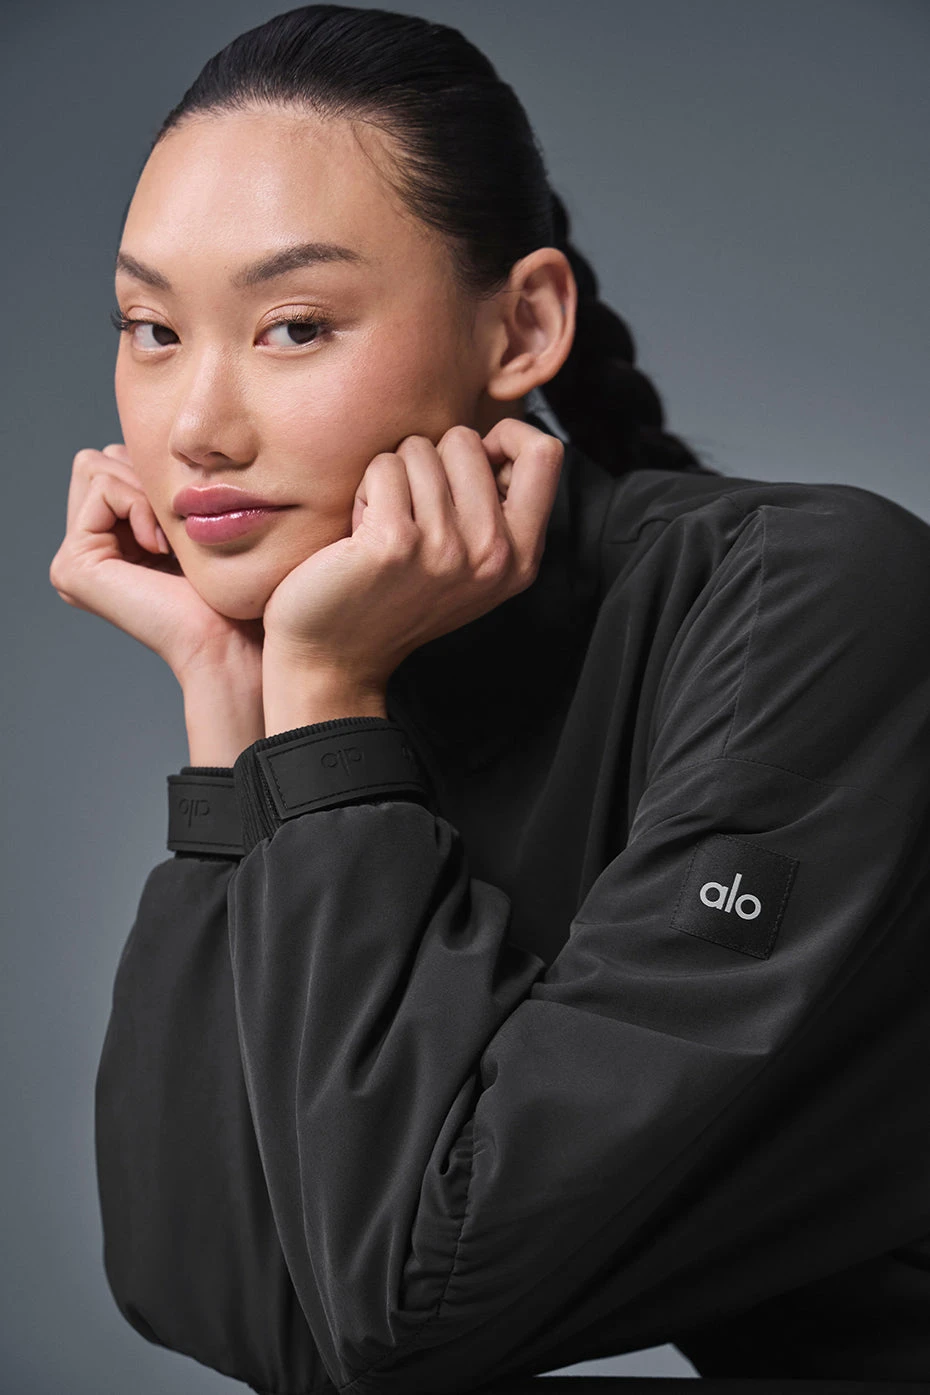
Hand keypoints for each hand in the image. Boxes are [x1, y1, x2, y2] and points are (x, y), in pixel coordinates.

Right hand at [48, 443, 264, 684]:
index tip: (186, 522)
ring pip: (95, 464)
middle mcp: (84, 552)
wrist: (232, 641)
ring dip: (144, 490)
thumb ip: (155, 482)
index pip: (114, 462)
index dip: (153, 474)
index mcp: (109, 542)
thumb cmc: (228, 589)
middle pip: (98, 459)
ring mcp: (72, 561)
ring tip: (170, 540)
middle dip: (143, 478)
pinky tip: (160, 548)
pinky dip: (138, 504)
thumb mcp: (190, 518)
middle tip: (176, 529)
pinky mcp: (70, 566)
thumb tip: (141, 434)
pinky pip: (101, 487)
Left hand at [260, 418, 564, 693]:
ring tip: (385, 524)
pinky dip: (364, 489)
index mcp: (521, 556)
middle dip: (430, 459)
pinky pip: (383, 467)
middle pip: (467, 440)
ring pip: (419, 449)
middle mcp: (492, 553)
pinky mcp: (396, 542)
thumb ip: (496, 510)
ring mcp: (446, 548)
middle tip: (412, 509)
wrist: (337, 658)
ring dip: (392, 477)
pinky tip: (360, 531)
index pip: (544, 452)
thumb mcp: (471, 566)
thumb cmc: (397, 600)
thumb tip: (493, 441)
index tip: (469, 464)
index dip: (504, 438)